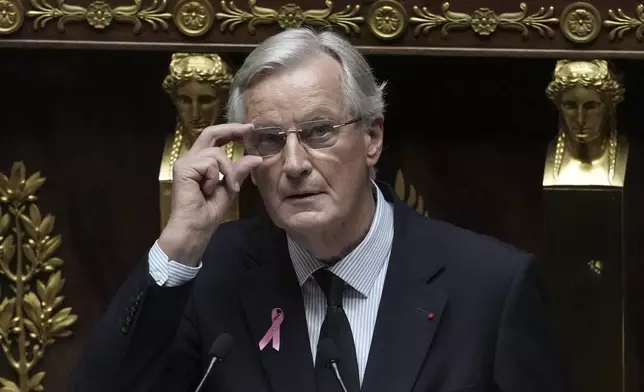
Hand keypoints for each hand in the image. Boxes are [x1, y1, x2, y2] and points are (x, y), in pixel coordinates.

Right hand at [158, 123, 261, 265]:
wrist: (196, 227)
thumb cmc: (209, 212)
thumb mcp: (230, 188)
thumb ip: (239, 171)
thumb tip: (256, 157)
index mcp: (201, 162)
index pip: (215, 139)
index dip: (231, 131)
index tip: (249, 129)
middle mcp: (191, 158)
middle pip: (210, 133)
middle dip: (231, 129)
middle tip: (249, 129)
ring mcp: (185, 162)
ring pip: (216, 153)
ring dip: (227, 172)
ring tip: (225, 188)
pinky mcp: (183, 168)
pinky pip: (210, 163)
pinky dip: (216, 178)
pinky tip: (208, 190)